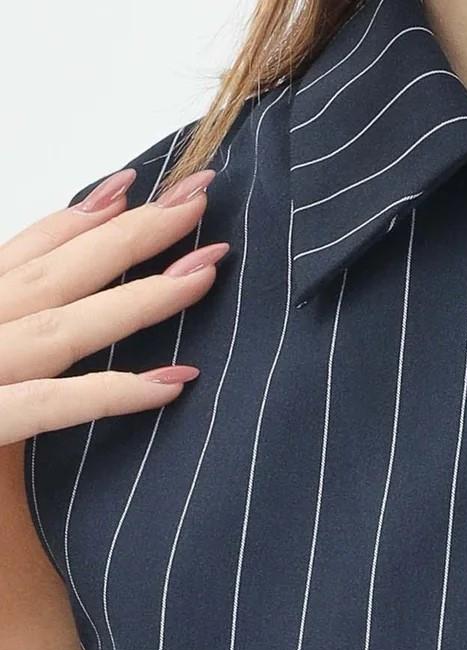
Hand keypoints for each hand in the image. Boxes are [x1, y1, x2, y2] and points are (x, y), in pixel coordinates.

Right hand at [0, 166, 228, 447]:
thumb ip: (8, 344)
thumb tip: (49, 324)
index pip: (21, 255)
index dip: (79, 218)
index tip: (133, 185)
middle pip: (52, 273)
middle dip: (130, 233)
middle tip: (199, 198)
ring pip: (57, 326)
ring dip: (136, 298)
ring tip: (206, 273)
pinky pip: (43, 406)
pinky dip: (107, 393)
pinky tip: (171, 383)